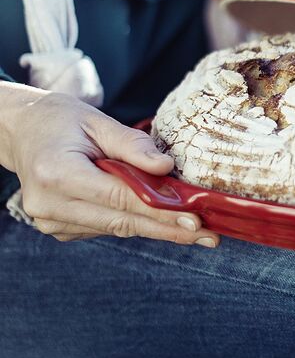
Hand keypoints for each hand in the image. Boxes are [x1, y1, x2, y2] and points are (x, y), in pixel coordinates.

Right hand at [0, 85, 218, 246]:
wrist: (21, 132)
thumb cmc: (60, 120)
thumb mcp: (98, 121)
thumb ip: (133, 146)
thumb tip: (166, 168)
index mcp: (56, 174)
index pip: (121, 199)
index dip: (161, 211)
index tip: (195, 220)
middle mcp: (50, 204)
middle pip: (122, 222)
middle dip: (169, 229)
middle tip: (209, 236)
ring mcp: (51, 221)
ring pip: (117, 228)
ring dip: (157, 227)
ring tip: (197, 229)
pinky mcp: (59, 228)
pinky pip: (107, 227)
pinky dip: (135, 221)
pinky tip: (161, 217)